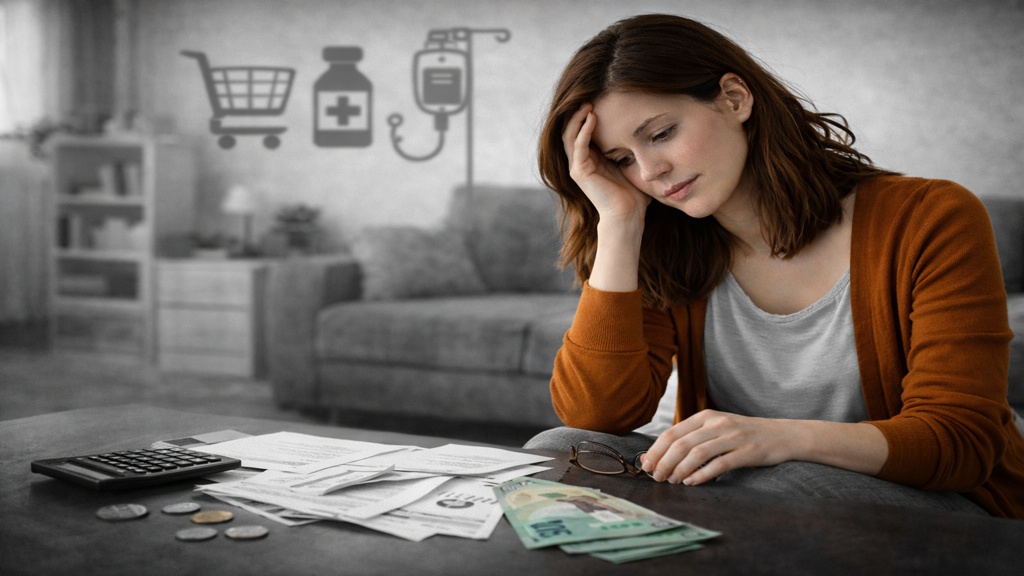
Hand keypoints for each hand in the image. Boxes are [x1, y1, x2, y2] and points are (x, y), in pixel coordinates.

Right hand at [562, 103, 650, 222]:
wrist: (628, 214)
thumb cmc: (633, 193)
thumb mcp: (630, 163)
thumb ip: (630, 148)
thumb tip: (647, 131)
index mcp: (590, 159)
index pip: (582, 131)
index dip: (586, 114)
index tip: (599, 98)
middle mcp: (580, 162)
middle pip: (571, 129)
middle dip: (578, 112)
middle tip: (589, 96)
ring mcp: (577, 167)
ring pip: (569, 135)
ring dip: (577, 117)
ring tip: (588, 103)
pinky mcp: (579, 172)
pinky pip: (578, 145)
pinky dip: (583, 130)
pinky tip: (592, 117)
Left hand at [640, 410, 801, 484]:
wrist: (783, 435)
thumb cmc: (744, 434)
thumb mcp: (717, 428)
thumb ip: (693, 437)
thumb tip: (661, 455)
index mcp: (706, 416)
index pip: (673, 432)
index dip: (656, 450)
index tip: (646, 466)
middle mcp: (717, 423)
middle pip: (682, 444)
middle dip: (664, 462)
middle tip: (657, 478)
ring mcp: (733, 437)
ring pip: (697, 454)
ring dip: (680, 470)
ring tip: (673, 482)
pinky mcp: (746, 452)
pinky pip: (719, 464)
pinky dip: (702, 475)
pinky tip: (692, 483)